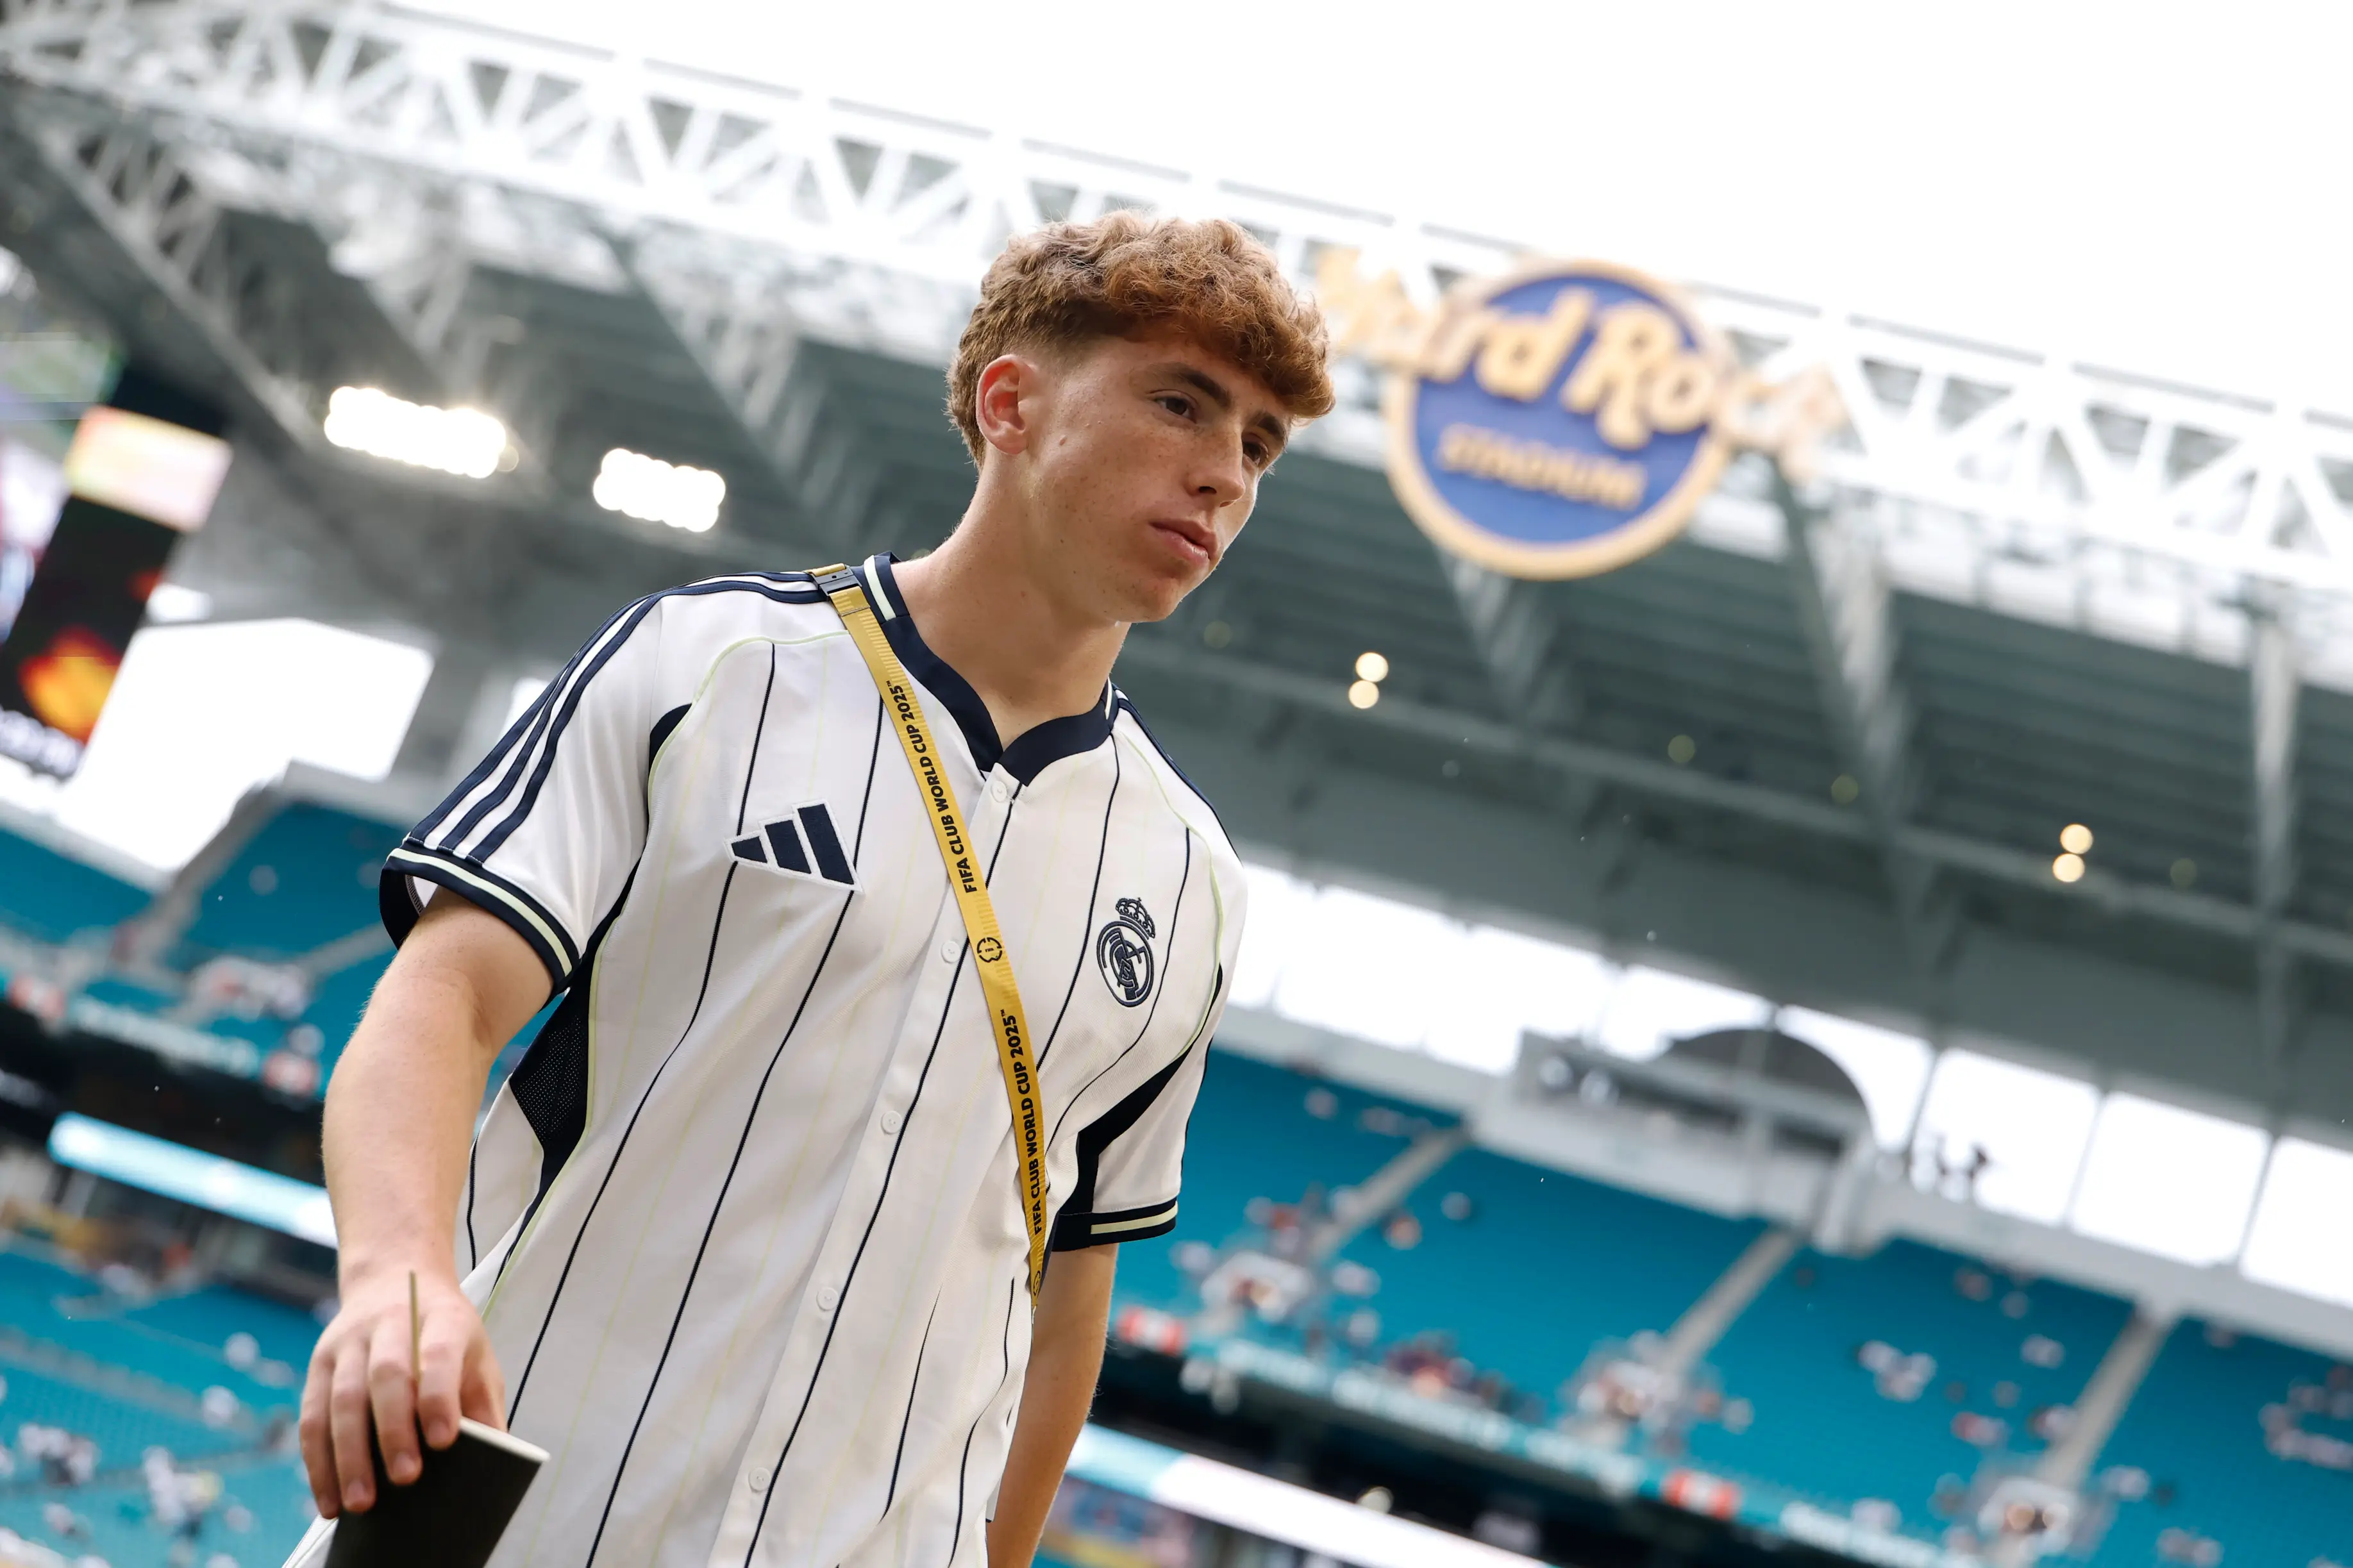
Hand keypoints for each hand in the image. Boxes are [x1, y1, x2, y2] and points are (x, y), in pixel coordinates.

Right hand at [298, 1267, 505, 1517]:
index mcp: (441, 1318)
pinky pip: (311, 1416)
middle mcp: (391, 1323)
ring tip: (360, 1503)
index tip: (445, 1440)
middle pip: (386, 1375)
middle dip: (394, 1431)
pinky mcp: (319, 1363)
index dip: (439, 1395)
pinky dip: (317, 1462)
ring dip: (348, 1456)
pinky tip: (329, 1499)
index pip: (438, 1353)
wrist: (395, 1279)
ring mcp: (348, 1341)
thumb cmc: (446, 1334)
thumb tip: (497, 1465)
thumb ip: (486, 1406)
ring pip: (341, 1398)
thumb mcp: (477, 1356)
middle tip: (405, 1479)